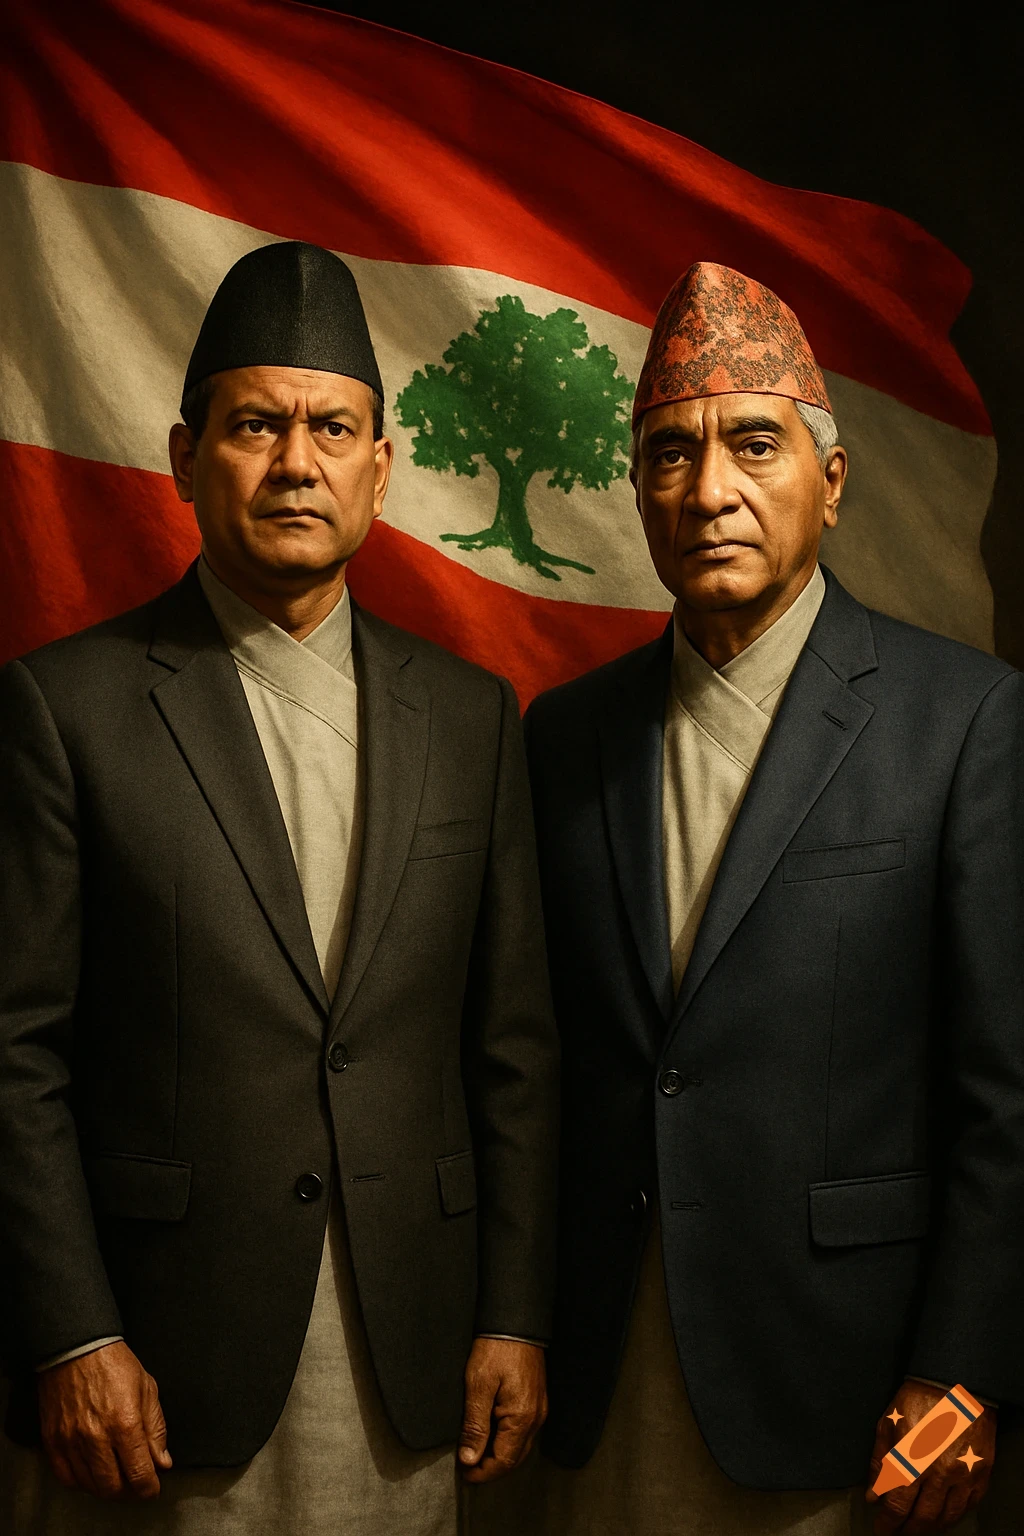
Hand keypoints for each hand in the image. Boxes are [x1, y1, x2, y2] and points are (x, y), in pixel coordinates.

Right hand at [37, 1341, 171, 1499]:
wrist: (77, 1348)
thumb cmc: (114, 1364)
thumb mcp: (147, 1390)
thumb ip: (156, 1429)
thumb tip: (162, 1461)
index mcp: (125, 1423)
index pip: (139, 1474)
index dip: (149, 1488)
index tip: (152, 1489)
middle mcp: (97, 1437)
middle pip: (113, 1487)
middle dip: (129, 1491)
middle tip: (135, 1483)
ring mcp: (72, 1441)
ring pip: (90, 1486)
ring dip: (106, 1488)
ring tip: (116, 1478)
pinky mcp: (53, 1441)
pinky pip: (66, 1477)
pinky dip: (81, 1482)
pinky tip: (91, 1474)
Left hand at [459, 1338, 546, 1482]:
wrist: (515, 1322)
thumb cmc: (496, 1350)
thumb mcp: (478, 1386)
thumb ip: (475, 1426)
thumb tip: (469, 1459)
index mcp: (522, 1418)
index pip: (504, 1461)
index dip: (483, 1472)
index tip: (464, 1474)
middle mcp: (536, 1418)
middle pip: (514, 1458)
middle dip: (491, 1468)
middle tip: (467, 1468)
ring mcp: (539, 1409)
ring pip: (520, 1446)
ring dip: (498, 1455)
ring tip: (474, 1453)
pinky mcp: (536, 1401)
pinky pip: (523, 1432)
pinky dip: (506, 1440)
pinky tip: (490, 1435)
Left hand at [866, 1381, 995, 1532]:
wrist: (956, 1383)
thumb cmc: (917, 1399)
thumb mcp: (888, 1423)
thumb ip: (880, 1461)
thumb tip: (873, 1495)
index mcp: (911, 1460)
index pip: (898, 1505)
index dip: (888, 1522)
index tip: (882, 1529)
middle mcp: (938, 1473)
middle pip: (923, 1517)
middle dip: (909, 1528)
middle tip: (900, 1531)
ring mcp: (963, 1475)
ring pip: (948, 1516)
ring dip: (932, 1526)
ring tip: (921, 1526)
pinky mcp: (981, 1472)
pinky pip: (969, 1505)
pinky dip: (956, 1515)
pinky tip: (945, 1515)